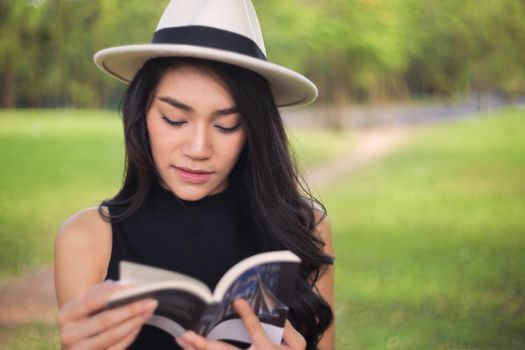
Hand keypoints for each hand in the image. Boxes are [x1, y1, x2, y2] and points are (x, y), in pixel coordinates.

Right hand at [57, 280, 157, 349]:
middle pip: (105, 320)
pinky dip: (129, 336)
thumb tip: (127, 287)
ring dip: (134, 322)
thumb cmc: (85, 316)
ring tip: (148, 311)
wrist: (74, 341)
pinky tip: (139, 325)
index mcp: (66, 315)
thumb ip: (102, 291)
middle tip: (151, 301)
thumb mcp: (86, 301)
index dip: (114, 293)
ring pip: (112, 335)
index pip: (92, 301)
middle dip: (131, 309)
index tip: (135, 287)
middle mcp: (69, 334)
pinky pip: (115, 348)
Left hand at [176, 298, 305, 349]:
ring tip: (182, 339)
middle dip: (205, 344)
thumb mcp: (296, 345)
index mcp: (267, 349)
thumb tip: (274, 310)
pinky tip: (189, 347)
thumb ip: (286, 328)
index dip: (247, 316)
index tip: (238, 301)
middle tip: (189, 335)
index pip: (255, 330)